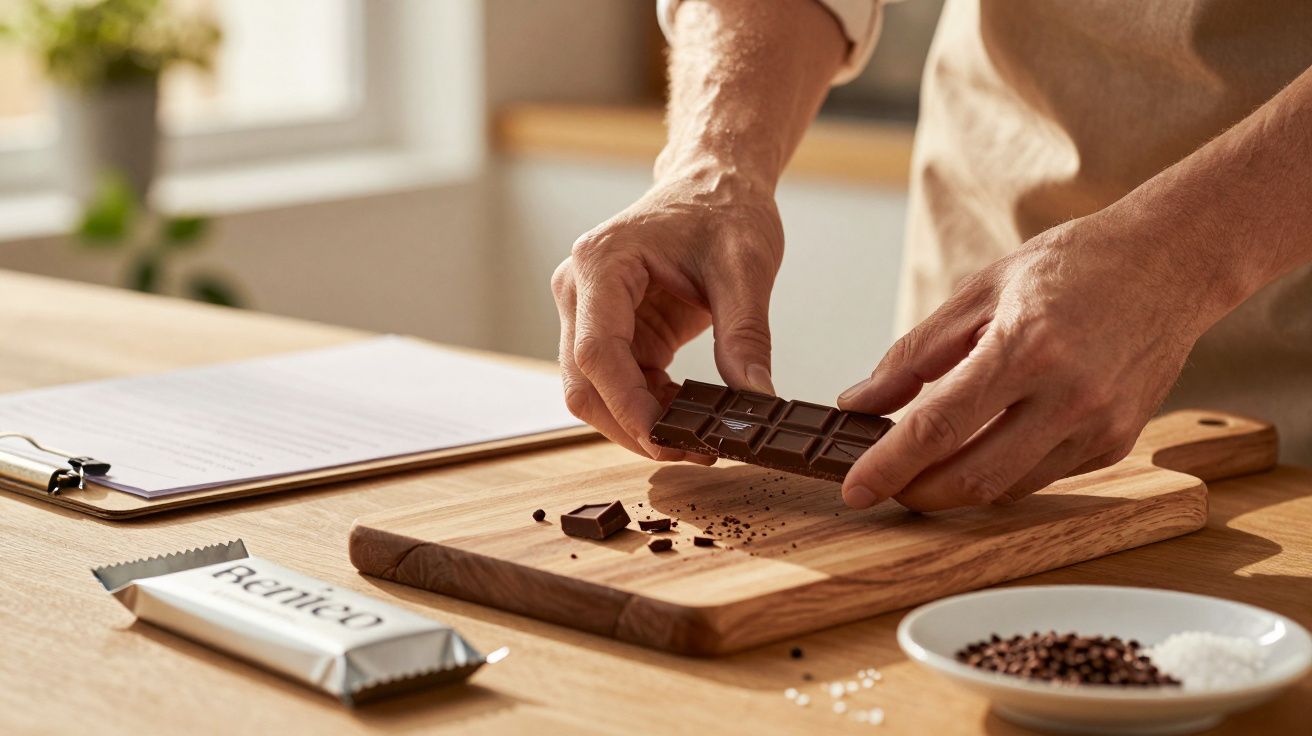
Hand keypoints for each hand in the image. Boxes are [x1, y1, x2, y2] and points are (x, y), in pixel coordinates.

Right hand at [552, 172, 782, 459]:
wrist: (714, 183)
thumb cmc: (723, 208)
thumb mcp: (746, 267)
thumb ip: (747, 335)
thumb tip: (757, 400)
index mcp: (602, 263)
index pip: (596, 351)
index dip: (626, 404)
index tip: (666, 438)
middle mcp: (580, 290)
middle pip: (583, 383)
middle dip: (631, 426)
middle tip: (692, 452)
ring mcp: (589, 313)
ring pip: (596, 393)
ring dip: (640, 424)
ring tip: (699, 440)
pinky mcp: (612, 332)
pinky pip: (620, 386)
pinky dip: (651, 410)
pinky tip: (691, 419)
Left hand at [837, 214, 1228, 510]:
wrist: (1170, 261)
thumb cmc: (1071, 266)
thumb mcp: (980, 290)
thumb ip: (914, 353)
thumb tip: (860, 402)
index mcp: (1026, 346)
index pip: (940, 426)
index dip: (889, 466)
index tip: (854, 489)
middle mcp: (1068, 394)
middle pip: (974, 476)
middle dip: (917, 493)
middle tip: (884, 487)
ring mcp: (1099, 425)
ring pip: (1008, 487)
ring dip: (957, 488)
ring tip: (923, 470)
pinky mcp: (1117, 441)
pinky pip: (1042, 476)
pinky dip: (1002, 472)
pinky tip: (983, 449)